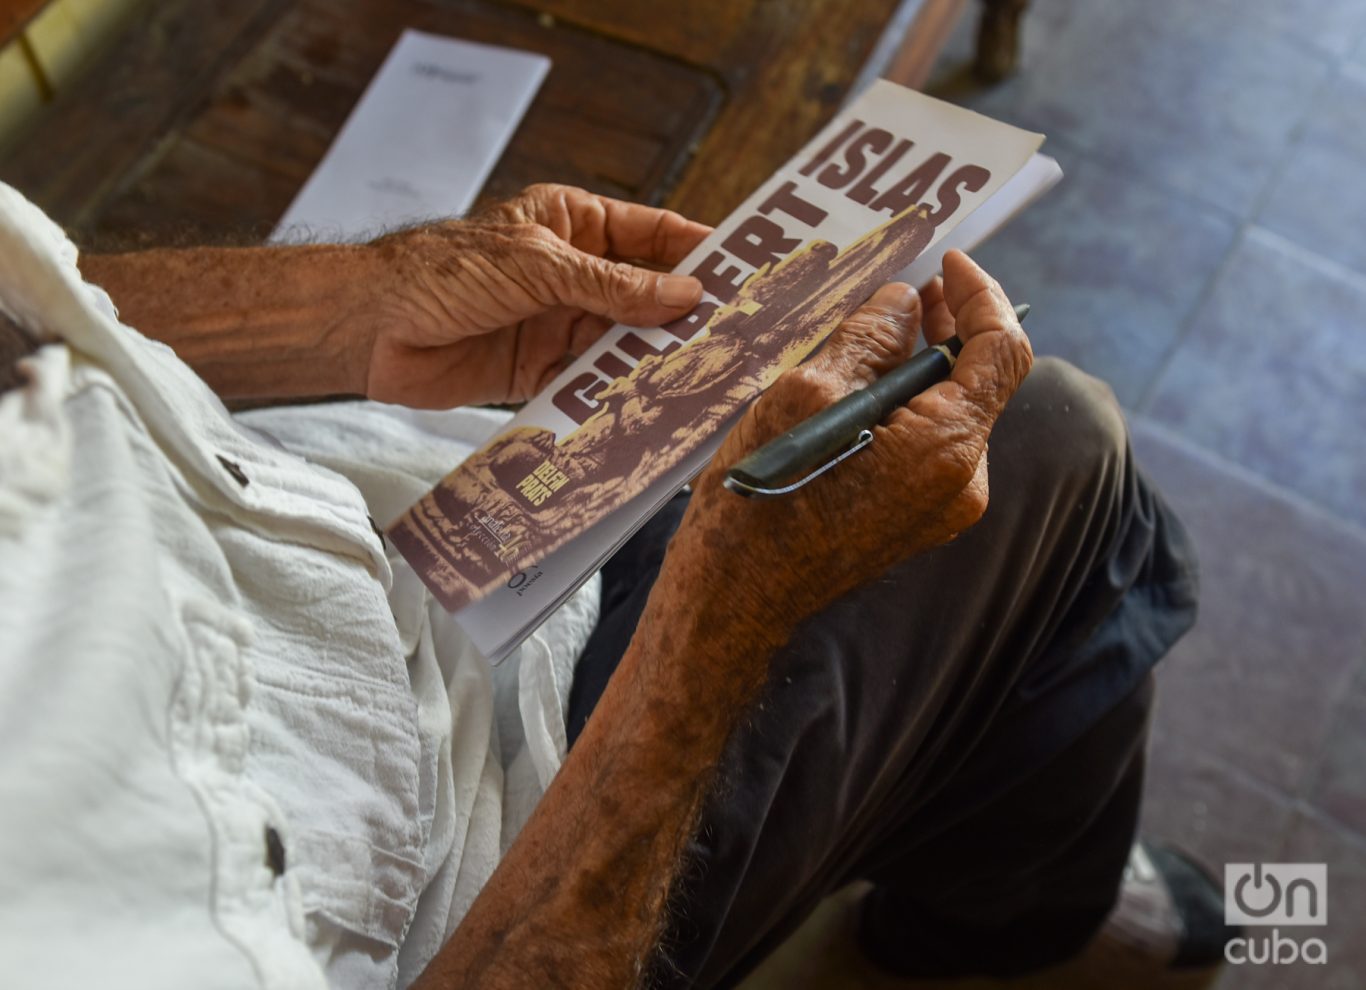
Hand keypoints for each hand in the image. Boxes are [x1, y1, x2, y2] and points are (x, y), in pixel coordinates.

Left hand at [365, 184, 711, 407]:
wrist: (372, 329)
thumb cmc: (443, 272)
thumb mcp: (539, 266)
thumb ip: (613, 286)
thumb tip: (682, 295)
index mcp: (573, 224)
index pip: (652, 233)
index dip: (697, 249)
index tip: (745, 268)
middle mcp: (573, 273)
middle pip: (645, 294)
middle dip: (685, 315)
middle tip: (737, 334)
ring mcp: (559, 322)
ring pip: (624, 342)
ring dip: (655, 359)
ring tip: (704, 375)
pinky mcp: (541, 370)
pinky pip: (591, 382)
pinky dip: (618, 394)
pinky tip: (649, 404)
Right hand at [666, 250, 1032, 645]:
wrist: (734, 597)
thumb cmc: (761, 497)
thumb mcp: (806, 394)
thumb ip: (868, 338)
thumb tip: (903, 303)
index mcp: (945, 447)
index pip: (1002, 351)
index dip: (982, 295)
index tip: (947, 264)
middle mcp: (959, 482)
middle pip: (978, 382)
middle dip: (948, 327)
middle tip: (909, 289)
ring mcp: (940, 508)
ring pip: (949, 412)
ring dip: (921, 365)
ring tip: (875, 331)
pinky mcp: (914, 520)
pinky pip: (925, 444)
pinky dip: (905, 406)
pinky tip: (860, 388)